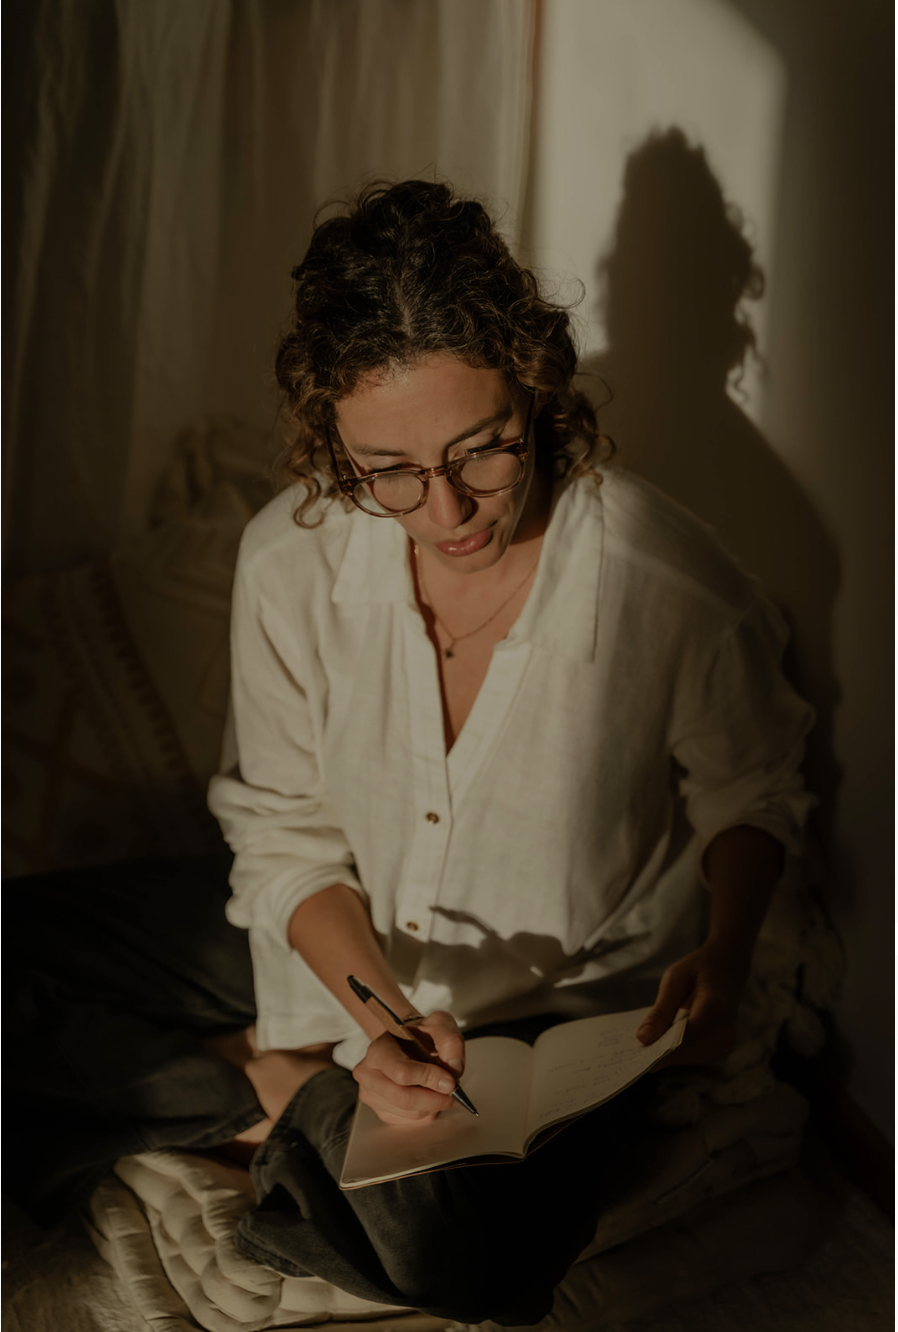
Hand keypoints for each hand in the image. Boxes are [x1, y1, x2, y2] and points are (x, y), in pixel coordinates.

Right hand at [352, 1010, 465, 1124]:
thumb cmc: (419, 1034)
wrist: (405, 1041)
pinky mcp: (380, 1111)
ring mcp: (371, 1094)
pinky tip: (429, 1096)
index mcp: (379, 1049)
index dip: (428, 1079)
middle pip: (403, 1098)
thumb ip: (449, 1040)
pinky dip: (427, 1112)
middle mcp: (368, 1073)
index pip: (401, 1072)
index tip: (450, 1081)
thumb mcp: (439, 1024)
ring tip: (442, 1090)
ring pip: (409, 1113)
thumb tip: (453, 1068)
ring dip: (433, 1106)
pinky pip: (410, 1121)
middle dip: (435, 1099)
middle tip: (453, 1092)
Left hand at [636, 941, 749, 1066]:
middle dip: (660, 1052)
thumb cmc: (699, 969)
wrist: (727, 968)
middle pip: (686, 1052)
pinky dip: (678, 1050)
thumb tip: (642, 1039)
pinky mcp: (723, 1049)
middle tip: (637, 1048)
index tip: (637, 1055)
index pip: (685, 1038)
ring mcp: (727, 1043)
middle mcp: (725, 1031)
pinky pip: (694, 1056)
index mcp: (715, 1008)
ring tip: (649, 1042)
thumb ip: (660, 1010)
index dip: (660, 1050)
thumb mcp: (674, 979)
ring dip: (668, 1053)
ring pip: (688, 1058)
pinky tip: (664, 1040)